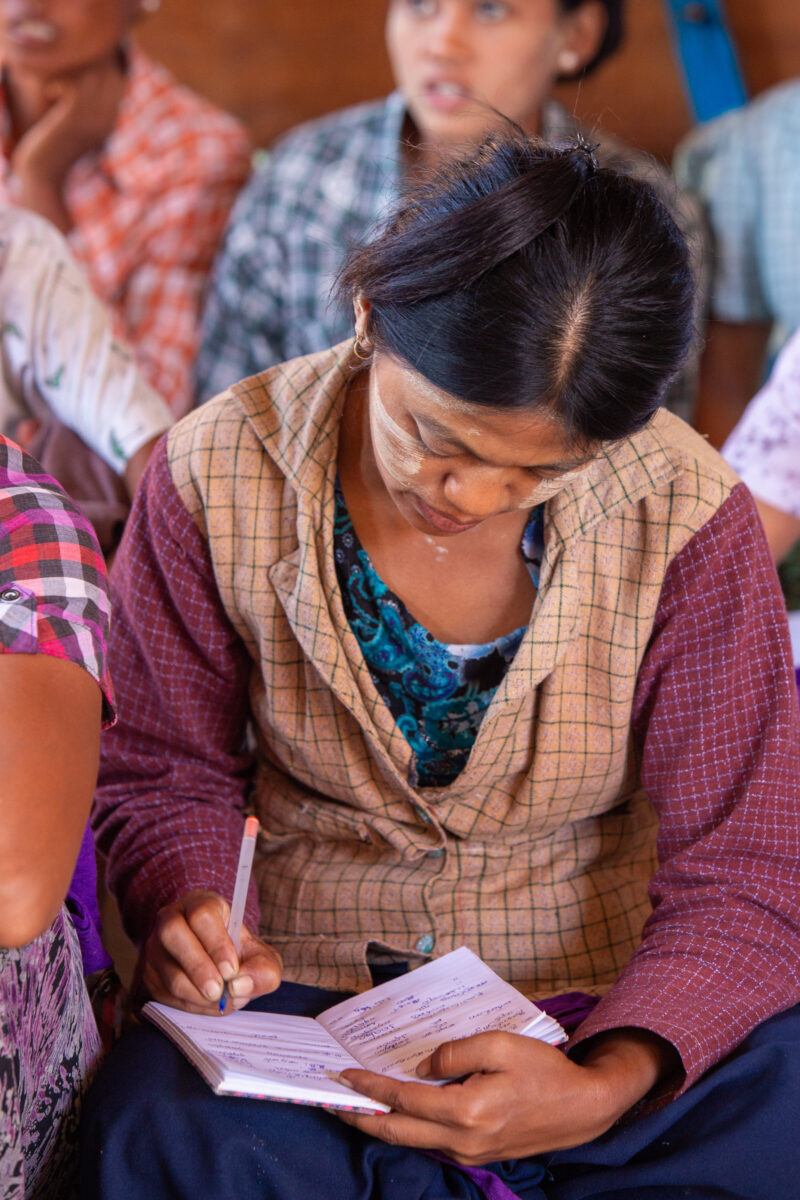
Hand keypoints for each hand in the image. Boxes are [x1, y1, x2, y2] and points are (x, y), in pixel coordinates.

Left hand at [9, 59, 124, 226]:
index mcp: (110, 121)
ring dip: (71, 69)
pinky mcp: (73, 120)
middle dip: (88, 61)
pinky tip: (49, 93)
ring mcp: (91, 120)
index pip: (118, 79)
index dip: (101, 65)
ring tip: (56, 81)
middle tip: (65, 67)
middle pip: (107, 72)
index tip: (79, 66)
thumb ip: (85, 107)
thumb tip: (83, 81)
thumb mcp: (76, 127)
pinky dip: (59, 82)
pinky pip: (73, 85)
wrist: (44, 176)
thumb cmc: (54, 150)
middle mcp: (106, 120)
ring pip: (91, 75)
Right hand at [142, 888, 281, 1014]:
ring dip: (195, 993)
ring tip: (220, 1000)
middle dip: (198, 967)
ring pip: (166, 969)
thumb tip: (239, 986)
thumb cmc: (239, 955)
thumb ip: (262, 970)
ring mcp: (156, 946)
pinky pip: (164, 993)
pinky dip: (188, 1005)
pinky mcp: (149, 973)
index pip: (202, 915)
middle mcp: (172, 918)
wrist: (219, 966)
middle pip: (173, 932)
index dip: (216, 944)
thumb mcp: (261, 958)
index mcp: (202, 903)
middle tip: (218, 991)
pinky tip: (208, 1004)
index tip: (231, 970)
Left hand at [337, 1028, 675, 1164]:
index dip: (371, 1088)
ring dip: (380, 1124)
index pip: (404, 1101)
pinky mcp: (476, 1154)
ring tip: (355, 1105)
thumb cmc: (544, 1071)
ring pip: (410, 1141)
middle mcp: (462, 1139)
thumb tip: (421, 1066)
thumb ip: (455, 1052)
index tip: (345, 1075)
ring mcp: (469, 1152)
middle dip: (360, 1117)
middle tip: (332, 1101)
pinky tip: (396, 1111)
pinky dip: (405, 1127)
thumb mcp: (500, 1044)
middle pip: (396, 1132)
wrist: (582, 1108)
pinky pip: (430, 1141)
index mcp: (466, 1111)